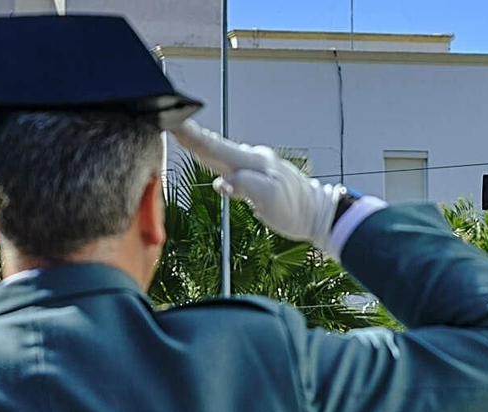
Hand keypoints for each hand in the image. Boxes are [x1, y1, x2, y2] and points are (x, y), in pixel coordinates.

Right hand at [175, 122, 342, 252]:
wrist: (316, 213)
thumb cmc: (295, 208)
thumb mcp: (271, 198)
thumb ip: (246, 185)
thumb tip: (223, 181)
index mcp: (253, 161)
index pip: (217, 147)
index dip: (194, 137)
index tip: (177, 124)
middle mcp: (251, 160)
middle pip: (214, 146)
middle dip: (191, 134)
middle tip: (170, 122)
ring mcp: (252, 168)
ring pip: (220, 154)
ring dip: (200, 144)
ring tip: (181, 134)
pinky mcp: (253, 178)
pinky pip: (228, 165)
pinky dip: (213, 159)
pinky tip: (205, 158)